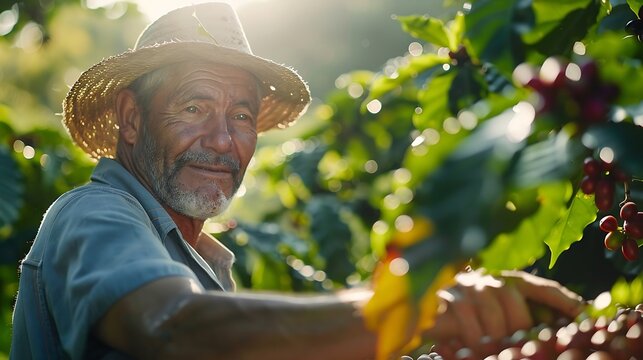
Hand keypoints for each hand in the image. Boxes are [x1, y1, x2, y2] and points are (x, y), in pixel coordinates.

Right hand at [423, 269, 583, 354]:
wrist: (425, 315)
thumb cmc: (469, 322)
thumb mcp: (498, 319)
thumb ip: (521, 320)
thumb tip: (555, 333)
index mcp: (509, 281)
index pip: (542, 287)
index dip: (564, 299)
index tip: (586, 314)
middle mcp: (489, 278)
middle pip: (514, 298)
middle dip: (520, 328)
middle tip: (523, 348)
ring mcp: (467, 285)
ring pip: (493, 311)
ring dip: (496, 337)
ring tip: (497, 352)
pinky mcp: (448, 297)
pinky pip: (468, 320)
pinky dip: (475, 339)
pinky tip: (476, 349)